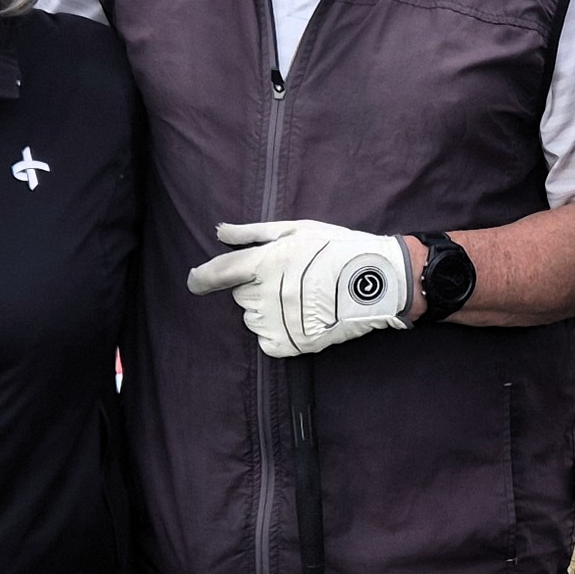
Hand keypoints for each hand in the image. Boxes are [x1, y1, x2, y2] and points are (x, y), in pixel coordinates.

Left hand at [184, 219, 410, 355]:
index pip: (218, 273)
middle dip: (254, 288)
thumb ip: (253, 234)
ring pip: (253, 320)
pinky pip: (266, 342)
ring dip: (266, 311)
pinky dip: (275, 334)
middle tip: (284, 280)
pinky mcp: (294, 344)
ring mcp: (283, 320)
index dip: (201, 279)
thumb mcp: (298, 229)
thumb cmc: (339, 248)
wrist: (378, 282)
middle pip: (239, 296)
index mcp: (269, 261)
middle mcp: (271, 292)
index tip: (196, 282)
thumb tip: (219, 231)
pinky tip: (296, 320)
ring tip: (296, 299)